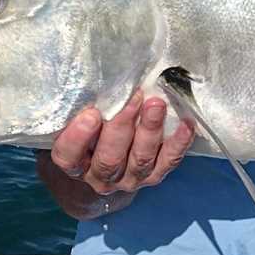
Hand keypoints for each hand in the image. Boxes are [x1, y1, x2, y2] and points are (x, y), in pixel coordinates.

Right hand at [49, 90, 193, 195]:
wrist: (106, 158)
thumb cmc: (88, 127)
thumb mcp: (72, 119)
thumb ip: (73, 105)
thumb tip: (83, 76)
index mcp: (75, 163)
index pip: (69, 156)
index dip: (78, 138)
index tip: (91, 114)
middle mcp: (100, 175)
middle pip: (109, 159)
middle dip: (122, 126)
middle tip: (133, 97)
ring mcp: (130, 178)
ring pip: (140, 160)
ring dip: (150, 130)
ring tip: (156, 104)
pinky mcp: (154, 174)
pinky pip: (168, 161)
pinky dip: (178, 143)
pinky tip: (186, 125)